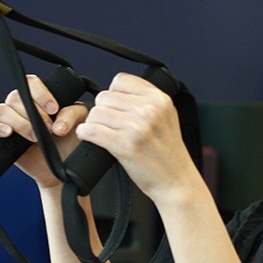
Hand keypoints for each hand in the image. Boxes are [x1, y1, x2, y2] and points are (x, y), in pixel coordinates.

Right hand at [0, 74, 88, 187]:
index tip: (54, 110)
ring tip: (35, 137)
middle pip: (14, 97)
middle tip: (49, 129)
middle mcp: (20, 106)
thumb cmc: (71, 143)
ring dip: (19, 122)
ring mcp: (8, 121)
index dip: (40, 94)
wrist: (62, 170)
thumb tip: (58, 125)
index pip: (31, 83)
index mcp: (38, 98)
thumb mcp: (80, 124)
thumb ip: (73, 114)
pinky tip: (8, 134)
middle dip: (32, 113)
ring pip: (1, 111)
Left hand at [78, 73, 196, 203]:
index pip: (120, 80)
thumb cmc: (168, 154)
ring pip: (95, 113)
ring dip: (93, 124)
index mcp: (160, 99)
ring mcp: (138, 127)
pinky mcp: (126, 146)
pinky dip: (85, 134)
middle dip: (103, 111)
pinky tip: (90, 139)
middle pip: (104, 97)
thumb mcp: (166, 117)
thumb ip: (146, 101)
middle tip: (110, 126)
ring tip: (103, 135)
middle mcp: (150, 110)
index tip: (116, 109)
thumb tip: (114, 91)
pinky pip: (91, 130)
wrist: (177, 182)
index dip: (114, 94)